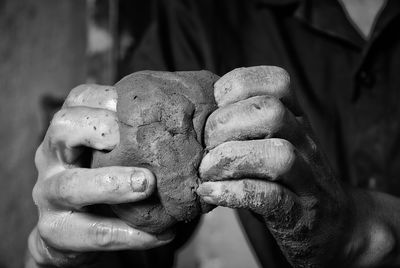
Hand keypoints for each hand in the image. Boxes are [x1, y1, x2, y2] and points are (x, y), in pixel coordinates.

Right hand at [28, 85, 173, 266]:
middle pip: (62, 129)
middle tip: (137, 141)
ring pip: (71, 186)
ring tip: (148, 185)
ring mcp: (49, 195)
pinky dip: (129, 234)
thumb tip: (192, 120)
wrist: (75, 231)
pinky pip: (92, 233)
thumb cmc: (104, 180)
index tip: (141, 109)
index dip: (106, 99)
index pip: (77, 100)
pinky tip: (161, 234)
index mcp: (69, 132)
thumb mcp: (112, 154)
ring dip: (113, 184)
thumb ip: (136, 138)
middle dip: (100, 129)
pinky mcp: (56, 232)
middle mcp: (52, 157)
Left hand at [197, 66, 351, 266]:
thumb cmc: (285, 179)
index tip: (214, 106)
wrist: (333, 225)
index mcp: (296, 119)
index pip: (277, 82)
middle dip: (225, 125)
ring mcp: (306, 179)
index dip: (237, 86)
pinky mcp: (299, 214)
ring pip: (277, 155)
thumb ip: (244, 124)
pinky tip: (210, 193)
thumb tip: (194, 114)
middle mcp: (305, 142)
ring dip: (230, 160)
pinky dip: (234, 192)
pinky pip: (271, 197)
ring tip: (206, 172)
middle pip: (271, 113)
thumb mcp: (270, 142)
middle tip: (205, 147)